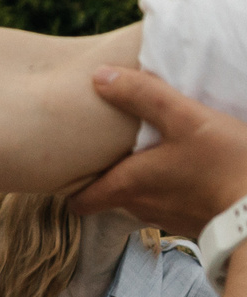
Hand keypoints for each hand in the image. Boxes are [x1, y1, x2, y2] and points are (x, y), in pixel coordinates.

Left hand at [68, 66, 246, 234]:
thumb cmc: (222, 163)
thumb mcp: (184, 119)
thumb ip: (142, 97)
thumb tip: (99, 77)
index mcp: (126, 186)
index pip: (79, 201)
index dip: (74, 185)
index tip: (78, 164)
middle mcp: (138, 208)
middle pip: (109, 195)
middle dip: (108, 174)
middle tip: (114, 148)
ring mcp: (164, 217)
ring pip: (139, 198)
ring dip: (140, 179)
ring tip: (152, 152)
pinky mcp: (190, 218)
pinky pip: (167, 201)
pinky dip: (167, 186)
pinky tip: (184, 166)